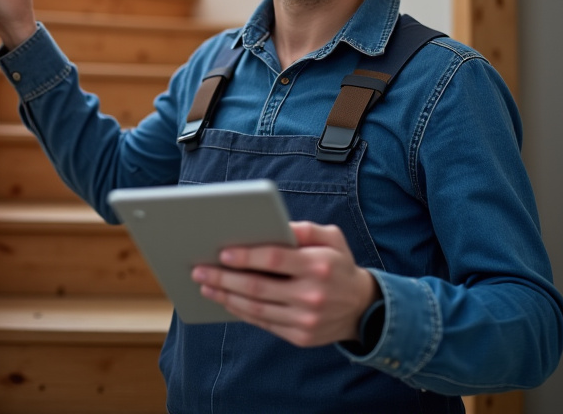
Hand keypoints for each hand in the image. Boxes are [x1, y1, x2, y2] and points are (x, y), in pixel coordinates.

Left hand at [191, 221, 380, 346]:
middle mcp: (312, 295)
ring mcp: (305, 320)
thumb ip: (304, 229)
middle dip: (223, 279)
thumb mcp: (331, 238)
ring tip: (206, 286)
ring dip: (226, 297)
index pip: (274, 260)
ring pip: (256, 309)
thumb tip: (274, 226)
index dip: (246, 256)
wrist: (363, 308)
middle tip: (199, 271)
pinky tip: (226, 301)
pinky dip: (241, 312)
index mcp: (318, 265)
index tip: (222, 253)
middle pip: (257, 287)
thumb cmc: (339, 265)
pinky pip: (263, 324)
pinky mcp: (300, 337)